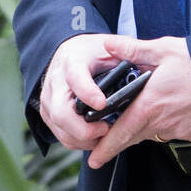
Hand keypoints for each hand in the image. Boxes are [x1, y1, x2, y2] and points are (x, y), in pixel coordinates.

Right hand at [38, 33, 118, 151]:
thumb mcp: (109, 48)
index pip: (75, 78)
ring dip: (85, 139)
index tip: (102, 104)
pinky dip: (80, 141)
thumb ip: (124, 59)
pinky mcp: (48, 115)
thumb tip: (143, 76)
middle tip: (107, 129)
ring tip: (106, 134)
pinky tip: (97, 136)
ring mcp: (48, 101)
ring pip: (62, 130)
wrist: (69, 53)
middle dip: (84, 129)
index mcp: (72, 62)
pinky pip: (62, 136)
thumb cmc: (92, 53)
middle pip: (61, 113)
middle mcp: (55, 82)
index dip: (87, 93)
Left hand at [85, 33, 190, 168]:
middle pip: (135, 137)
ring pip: (155, 133)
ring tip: (154, 107)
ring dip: (148, 125)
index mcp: (150, 103)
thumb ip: (133, 50)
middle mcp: (163, 122)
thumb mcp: (164, 50)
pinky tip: (179, 107)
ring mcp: (180, 130)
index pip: (120, 133)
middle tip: (110, 141)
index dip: (105, 149)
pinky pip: (176, 131)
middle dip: (121, 140)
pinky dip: (172, 123)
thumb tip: (107, 44)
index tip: (93, 160)